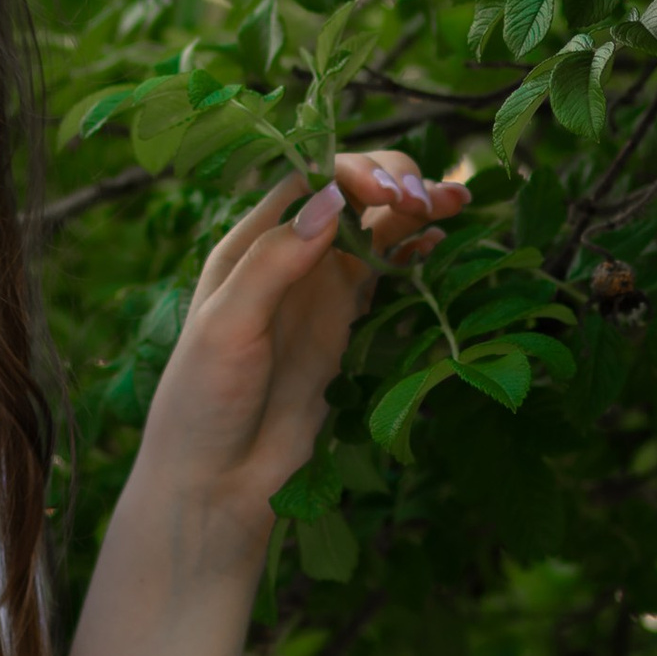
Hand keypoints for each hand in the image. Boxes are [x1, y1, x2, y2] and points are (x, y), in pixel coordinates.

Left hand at [131, 150, 464, 542]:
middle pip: (349, 196)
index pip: (308, 181)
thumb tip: (331, 199)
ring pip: (375, 230)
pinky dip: (414, 252)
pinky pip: (386, 275)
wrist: (216, 482)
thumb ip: (274, 262)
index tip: (387, 192)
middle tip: (427, 200)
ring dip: (413, 208)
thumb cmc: (202, 401)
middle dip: (392, 183)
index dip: (352, 173)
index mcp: (249, 245)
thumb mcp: (226, 326)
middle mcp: (288, 258)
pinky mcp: (345, 327)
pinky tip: (438, 240)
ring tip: (454, 201)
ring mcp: (320, 292)